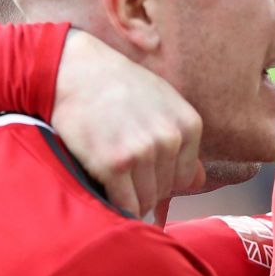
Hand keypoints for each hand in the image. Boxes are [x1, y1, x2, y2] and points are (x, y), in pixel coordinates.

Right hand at [51, 29, 203, 217]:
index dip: (162, 176)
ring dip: (129, 196)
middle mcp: (169, 139)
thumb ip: (183, 142)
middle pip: (165, 190)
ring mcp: (142, 152)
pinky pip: (124, 204)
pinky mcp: (113, 165)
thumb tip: (199, 182)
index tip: (143, 166)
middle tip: (122, 165)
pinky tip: (105, 187)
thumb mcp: (163, 102)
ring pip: (145, 201)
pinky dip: (115, 204)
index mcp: (187, 125)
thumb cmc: (118, 86)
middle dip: (145, 186)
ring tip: (112, 174)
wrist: (75, 71)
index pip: (185, 178)